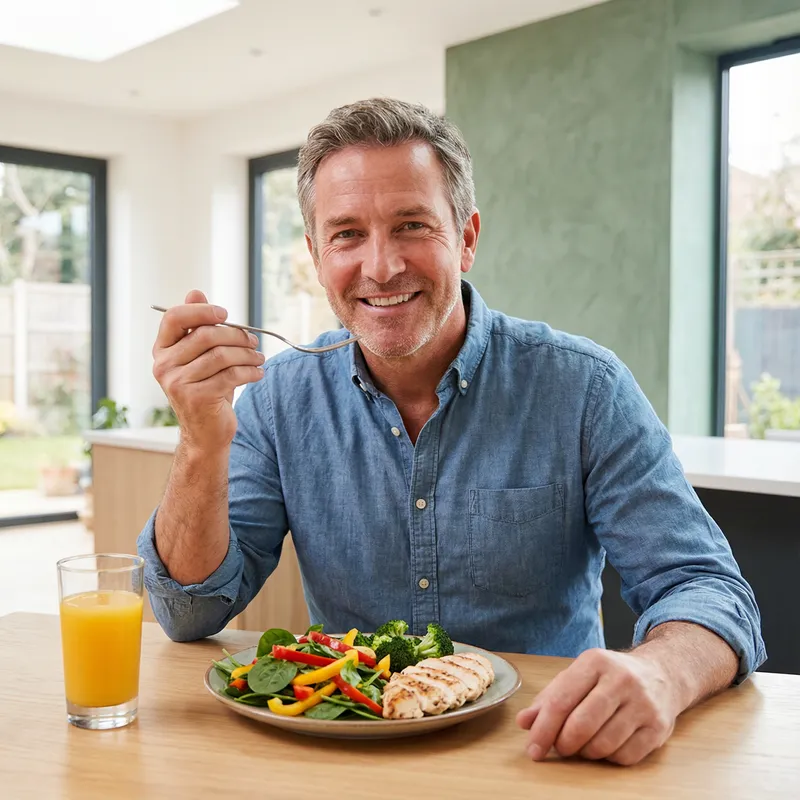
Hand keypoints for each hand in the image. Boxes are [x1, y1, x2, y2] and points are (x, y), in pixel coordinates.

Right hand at [152, 289, 264, 452]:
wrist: (205, 433)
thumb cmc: (206, 389)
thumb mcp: (201, 357)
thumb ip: (197, 326)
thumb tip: (195, 292)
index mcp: (162, 350)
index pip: (175, 318)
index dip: (202, 311)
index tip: (225, 314)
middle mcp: (164, 365)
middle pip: (206, 335)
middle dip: (236, 335)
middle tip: (254, 342)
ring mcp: (178, 383)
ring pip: (221, 355)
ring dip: (247, 355)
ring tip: (259, 358)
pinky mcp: (197, 398)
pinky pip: (231, 375)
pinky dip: (250, 371)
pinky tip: (258, 373)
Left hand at [516, 648, 678, 765]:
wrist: (661, 674)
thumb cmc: (609, 677)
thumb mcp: (578, 676)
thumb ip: (549, 698)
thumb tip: (524, 722)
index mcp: (595, 662)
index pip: (561, 701)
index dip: (543, 729)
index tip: (533, 749)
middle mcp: (621, 680)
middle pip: (581, 725)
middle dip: (564, 744)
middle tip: (560, 747)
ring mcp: (643, 704)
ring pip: (603, 745)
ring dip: (586, 753)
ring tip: (584, 743)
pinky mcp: (659, 727)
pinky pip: (625, 757)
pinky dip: (609, 758)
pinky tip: (607, 745)